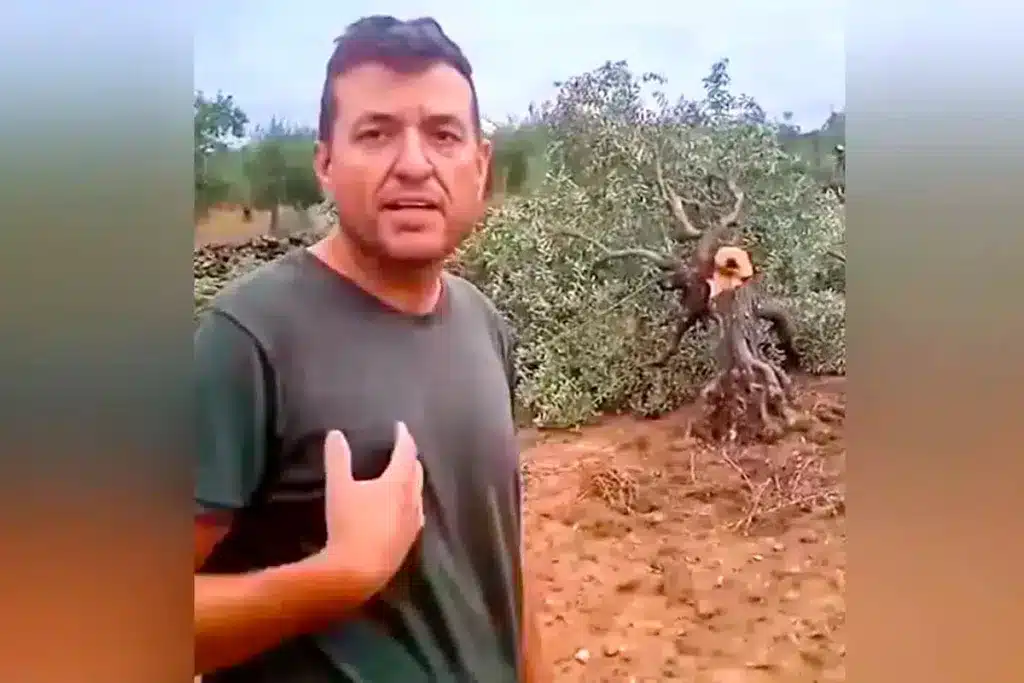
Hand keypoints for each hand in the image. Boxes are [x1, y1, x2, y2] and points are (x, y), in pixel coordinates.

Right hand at [313, 421, 424, 597]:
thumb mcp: (338, 487)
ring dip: (413, 481)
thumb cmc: (349, 524)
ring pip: (418, 494)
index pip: (406, 452)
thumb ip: (338, 459)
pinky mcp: (408, 542)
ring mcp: (413, 523)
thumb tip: (336, 434)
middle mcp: (412, 500)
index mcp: (398, 483)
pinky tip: (406, 511)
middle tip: (403, 449)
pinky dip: (411, 504)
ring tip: (406, 477)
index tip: (400, 427)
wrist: (358, 571)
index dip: (404, 437)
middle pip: (417, 472)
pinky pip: (415, 515)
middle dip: (410, 458)